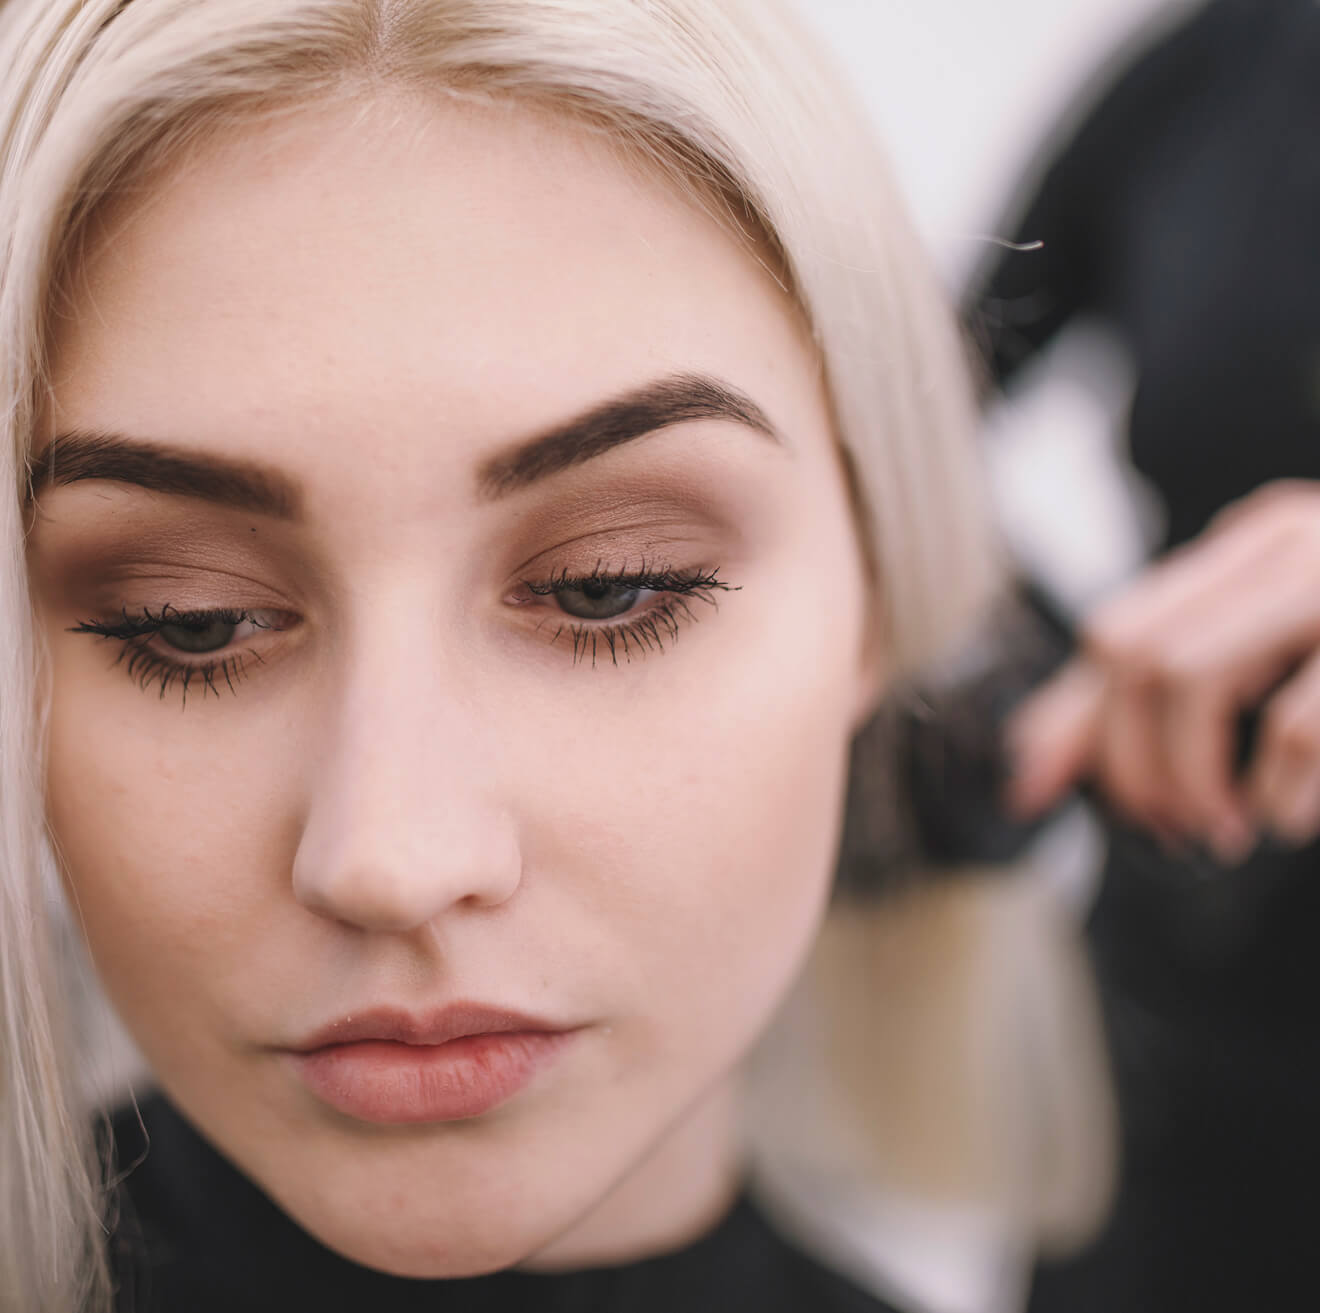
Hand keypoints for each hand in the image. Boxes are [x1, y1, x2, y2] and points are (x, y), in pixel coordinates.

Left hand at [1006, 480, 1319, 863]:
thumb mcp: (1274, 662)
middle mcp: (1293, 541)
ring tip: (1224, 828)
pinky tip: (1289, 819)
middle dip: (1128, 759)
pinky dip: (1278, 793)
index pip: (1112, 630)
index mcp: (1255, 545)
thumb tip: (1024, 774)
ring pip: (1187, 672)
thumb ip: (1152, 703)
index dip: (1072, 726)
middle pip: (1132, 650)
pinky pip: (1302, 724)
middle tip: (1168, 825)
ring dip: (1186, 776)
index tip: (1051, 799)